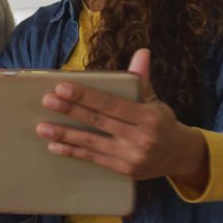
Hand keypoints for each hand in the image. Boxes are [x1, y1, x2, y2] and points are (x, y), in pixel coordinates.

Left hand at [36, 48, 207, 184]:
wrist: (180, 156)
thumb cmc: (162, 123)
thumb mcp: (155, 101)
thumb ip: (142, 79)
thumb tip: (142, 51)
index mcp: (148, 117)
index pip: (110, 104)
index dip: (85, 95)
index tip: (62, 87)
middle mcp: (140, 138)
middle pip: (98, 121)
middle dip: (70, 110)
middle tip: (47, 100)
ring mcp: (131, 157)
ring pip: (92, 142)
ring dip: (64, 134)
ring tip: (42, 127)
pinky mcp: (124, 170)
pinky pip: (94, 158)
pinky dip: (73, 152)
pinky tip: (54, 146)